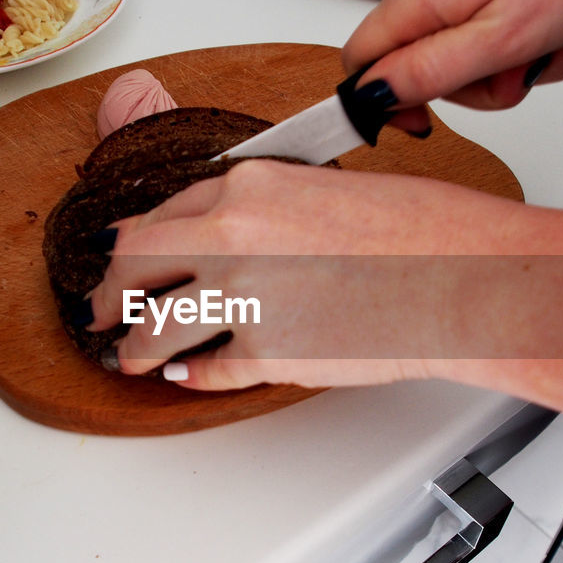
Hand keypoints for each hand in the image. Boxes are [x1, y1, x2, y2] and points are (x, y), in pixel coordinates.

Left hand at [84, 160, 514, 389]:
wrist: (463, 278)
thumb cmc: (419, 230)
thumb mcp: (325, 188)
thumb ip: (261, 206)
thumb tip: (218, 229)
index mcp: (247, 185)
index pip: (162, 212)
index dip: (134, 240)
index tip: (124, 255)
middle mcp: (231, 236)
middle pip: (132, 265)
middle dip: (107, 292)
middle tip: (99, 309)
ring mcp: (244, 299)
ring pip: (154, 329)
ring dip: (132, 348)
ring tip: (126, 356)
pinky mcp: (267, 355)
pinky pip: (206, 371)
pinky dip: (190, 377)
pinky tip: (183, 376)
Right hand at [342, 0, 562, 126]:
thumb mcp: (499, 40)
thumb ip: (428, 73)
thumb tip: (373, 98)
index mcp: (417, 0)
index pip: (361, 65)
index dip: (384, 103)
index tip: (424, 122)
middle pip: (424, 69)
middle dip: (480, 87)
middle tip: (522, 72)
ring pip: (470, 56)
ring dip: (522, 65)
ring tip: (561, 43)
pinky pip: (500, 33)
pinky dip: (537, 42)